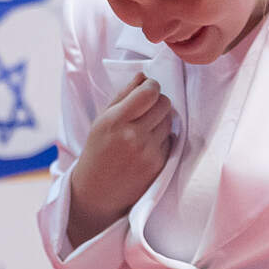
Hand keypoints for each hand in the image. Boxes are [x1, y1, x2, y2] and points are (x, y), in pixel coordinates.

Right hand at [66, 73, 174, 245]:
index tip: (147, 90)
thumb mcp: (101, 121)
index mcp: (114, 121)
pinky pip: (170, 140)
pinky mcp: (159, 165)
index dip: (152, 87)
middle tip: (146, 110)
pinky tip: (146, 147)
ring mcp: (148, 152)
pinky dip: (162, 139)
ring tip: (144, 130)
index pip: (149, 92)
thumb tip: (143, 75)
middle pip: (165, 104)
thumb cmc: (97, 152)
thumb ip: (122, 96)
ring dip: (161, 121)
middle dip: (158, 102)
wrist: (97, 193)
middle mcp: (132, 136)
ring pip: (169, 121)